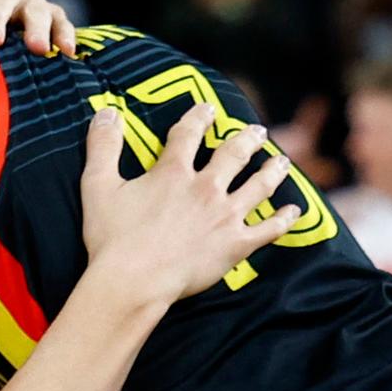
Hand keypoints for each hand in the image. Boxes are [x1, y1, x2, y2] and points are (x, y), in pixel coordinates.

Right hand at [76, 104, 300, 306]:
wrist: (134, 281)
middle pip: (234, 155)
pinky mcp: (235, 245)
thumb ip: (103, 146)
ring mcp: (225, 216)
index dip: (199, 118)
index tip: (208, 109)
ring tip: (281, 161)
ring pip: (258, 186)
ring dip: (272, 171)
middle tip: (257, 132)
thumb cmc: (112, 237)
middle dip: (247, 140)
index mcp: (173, 172)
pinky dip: (283, 220)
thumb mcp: (97, 185)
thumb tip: (106, 112)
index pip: (189, 134)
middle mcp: (205, 188)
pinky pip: (268, 229)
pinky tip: (293, 212)